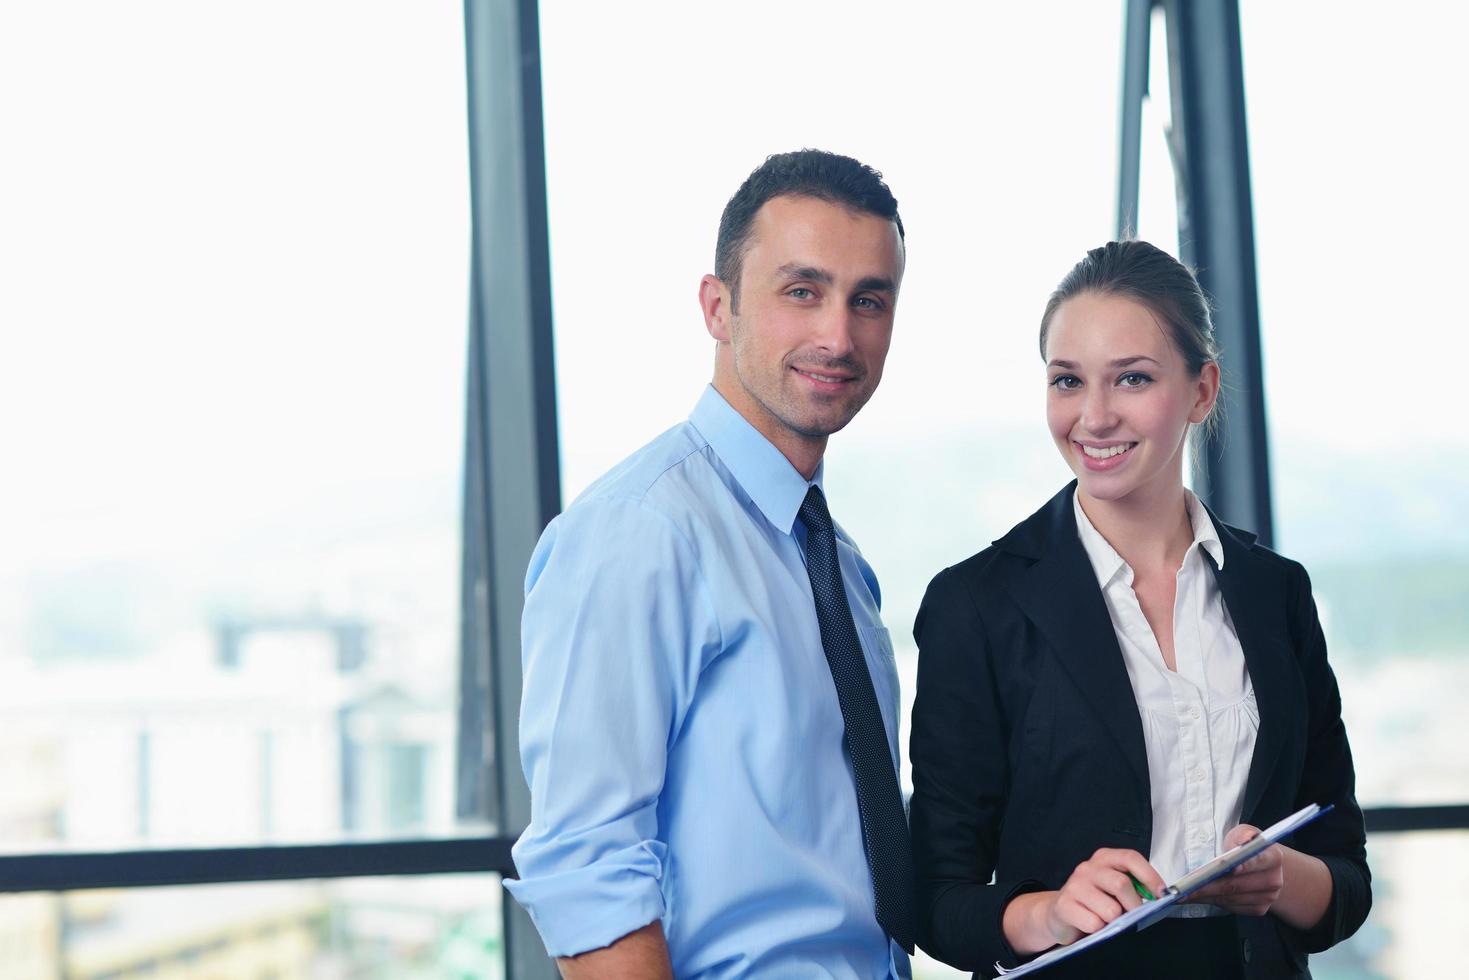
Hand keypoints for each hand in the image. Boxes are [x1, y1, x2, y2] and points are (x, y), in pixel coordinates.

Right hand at [1042, 848, 1165, 945]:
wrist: (1059, 913)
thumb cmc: (1094, 901)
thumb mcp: (1113, 888)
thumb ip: (1133, 887)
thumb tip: (1159, 897)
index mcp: (1103, 858)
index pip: (1130, 858)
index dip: (1149, 876)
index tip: (1161, 894)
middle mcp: (1087, 868)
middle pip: (1121, 884)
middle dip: (1133, 905)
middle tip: (1133, 915)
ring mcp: (1074, 886)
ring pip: (1110, 909)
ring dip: (1114, 921)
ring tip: (1106, 919)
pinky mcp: (1064, 905)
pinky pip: (1094, 923)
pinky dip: (1099, 930)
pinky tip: (1091, 925)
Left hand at [1190, 824, 1284, 915]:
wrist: (1258, 865)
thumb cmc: (1245, 846)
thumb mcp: (1243, 833)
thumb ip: (1243, 834)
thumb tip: (1244, 841)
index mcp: (1273, 857)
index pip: (1256, 862)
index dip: (1239, 866)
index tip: (1222, 868)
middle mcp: (1274, 880)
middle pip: (1237, 885)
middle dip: (1208, 886)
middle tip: (1186, 886)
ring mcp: (1268, 897)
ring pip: (1231, 898)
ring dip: (1206, 896)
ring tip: (1185, 893)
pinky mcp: (1259, 909)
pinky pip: (1231, 907)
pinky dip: (1212, 902)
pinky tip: (1197, 897)